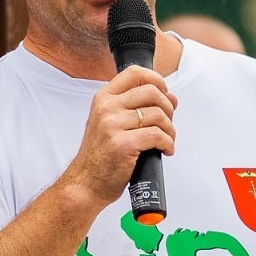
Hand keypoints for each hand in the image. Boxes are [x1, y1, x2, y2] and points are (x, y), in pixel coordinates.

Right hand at [60, 65, 176, 208]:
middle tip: (167, 122)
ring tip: (167, 140)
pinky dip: (168, 143)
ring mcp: (113, 126)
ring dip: (170, 129)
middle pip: (151, 92)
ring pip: (158, 115)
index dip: (156, 79)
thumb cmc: (99, 155)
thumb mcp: (109, 123)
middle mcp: (107, 108)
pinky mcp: (123, 144)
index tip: (164, 92)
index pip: (134, 73)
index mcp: (103, 99)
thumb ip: (135, 107)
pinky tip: (165, 150)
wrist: (86, 182)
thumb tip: (170, 98)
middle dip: (168, 107)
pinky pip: (157, 135)